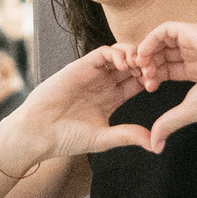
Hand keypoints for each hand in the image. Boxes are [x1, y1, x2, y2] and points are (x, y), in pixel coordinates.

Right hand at [0, 45, 152, 173]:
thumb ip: (128, 136)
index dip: (150, 80)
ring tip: (141, 65)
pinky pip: (103, 53)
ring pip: (120, 54)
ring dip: (134, 55)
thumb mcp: (104, 138)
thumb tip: (155, 144)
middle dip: (145, 64)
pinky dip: (117, 53)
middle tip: (154, 70)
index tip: (158, 85)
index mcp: (112, 99)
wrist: (39, 133)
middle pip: (133, 65)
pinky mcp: (80, 66)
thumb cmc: (67, 138)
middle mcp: (104, 83)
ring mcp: (92, 74)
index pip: (138, 82)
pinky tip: (125, 64)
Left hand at [134, 21, 196, 150]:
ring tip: (141, 66)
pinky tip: (145, 54)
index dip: (154, 76)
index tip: (148, 87)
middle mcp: (194, 53)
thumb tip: (154, 146)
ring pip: (161, 41)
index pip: (167, 68)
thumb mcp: (188, 111)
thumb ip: (169, 124)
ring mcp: (193, 40)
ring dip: (147, 52)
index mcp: (196, 69)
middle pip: (161, 54)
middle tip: (141, 76)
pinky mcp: (191, 30)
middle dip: (148, 65)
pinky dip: (150, 39)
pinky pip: (165, 29)